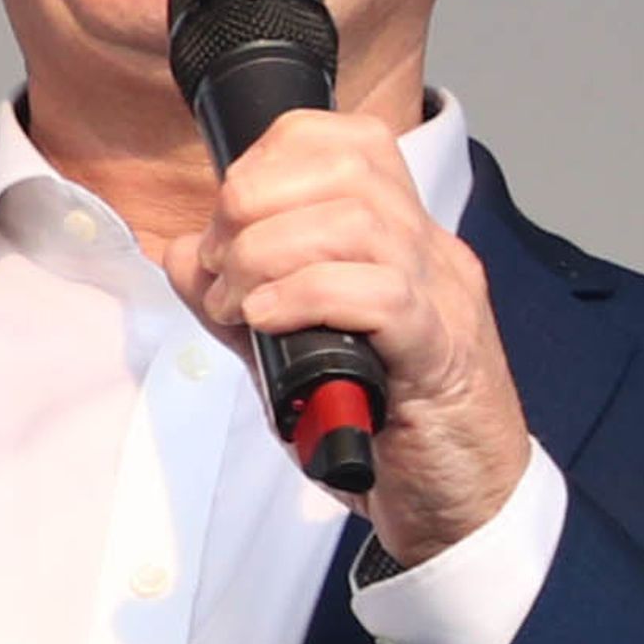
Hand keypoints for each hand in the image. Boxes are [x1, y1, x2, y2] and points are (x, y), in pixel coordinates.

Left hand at [158, 110, 529, 564]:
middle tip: (221, 272)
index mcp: (398, 236)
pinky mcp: (439, 351)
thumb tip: (181, 254)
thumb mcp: (287, 349)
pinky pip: (380, 293)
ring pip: (356, 221)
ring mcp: (442, 296)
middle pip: (346, 165)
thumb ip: (235, 297)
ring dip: (266, 254)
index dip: (266, 162)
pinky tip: (267, 322)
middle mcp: (428, 250)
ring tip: (236, 305)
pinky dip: (304, 296)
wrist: (462, 503)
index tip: (226, 221)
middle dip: (254, 204)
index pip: (344, 140)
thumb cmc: (382, 424)